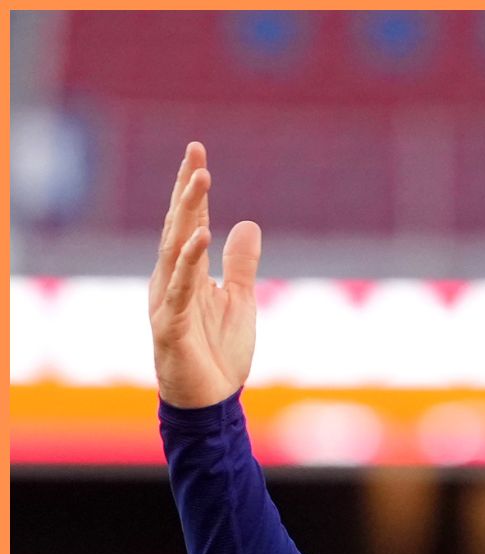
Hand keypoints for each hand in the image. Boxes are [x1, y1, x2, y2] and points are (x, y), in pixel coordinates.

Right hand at [148, 142, 263, 408]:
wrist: (210, 402)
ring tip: (200, 179)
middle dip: (187, 189)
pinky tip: (198, 236)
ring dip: (187, 213)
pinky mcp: (169, 326)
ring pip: (174, 248)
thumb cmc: (218, 352)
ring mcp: (166, 301)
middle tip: (196, 152)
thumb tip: (247, 223)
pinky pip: (177, 289)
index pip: (187, 221)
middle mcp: (169, 280)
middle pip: (177, 226)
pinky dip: (187, 262)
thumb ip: (240, 263)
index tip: (198, 151)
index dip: (192, 188)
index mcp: (185, 272)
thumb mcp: (239, 299)